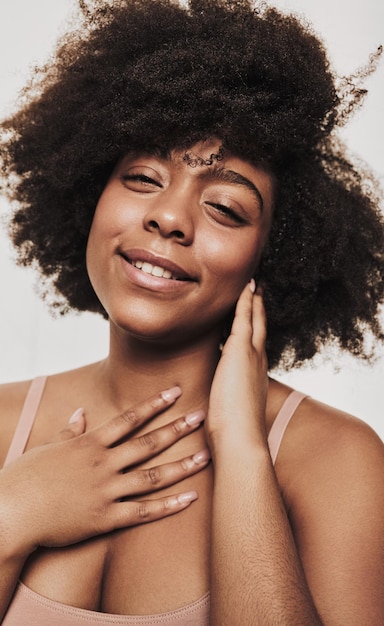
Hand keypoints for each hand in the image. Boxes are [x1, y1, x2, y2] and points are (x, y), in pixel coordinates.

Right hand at [0, 388, 208, 557]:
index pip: (129, 418)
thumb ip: (69, 431)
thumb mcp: (47, 448)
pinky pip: (142, 513)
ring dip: (182, 466)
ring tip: (206, 456)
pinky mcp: (105, 519)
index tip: (176, 391)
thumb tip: (81, 412)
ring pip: (152, 476)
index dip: (154, 404)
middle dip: (177, 428)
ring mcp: (106, 492)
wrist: (10, 513)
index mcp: (89, 444)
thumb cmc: (24, 478)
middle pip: (148, 443)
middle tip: (203, 416)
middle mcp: (103, 464)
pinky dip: (168, 506)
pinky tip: (190, 498)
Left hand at [206, 280, 267, 454]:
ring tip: (253, 285)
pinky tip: (246, 287)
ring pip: (254, 320)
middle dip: (259, 310)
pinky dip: (246, 301)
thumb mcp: (227, 414)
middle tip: (259, 292)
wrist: (240, 440)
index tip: (253, 320)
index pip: (253, 349)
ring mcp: (252, 355)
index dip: (253, 332)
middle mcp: (258, 363)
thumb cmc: (232, 435)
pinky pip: (244, 317)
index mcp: (254, 378)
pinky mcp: (241, 350)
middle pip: (260, 329)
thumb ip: (222, 404)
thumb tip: (212, 405)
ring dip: (254, 301)